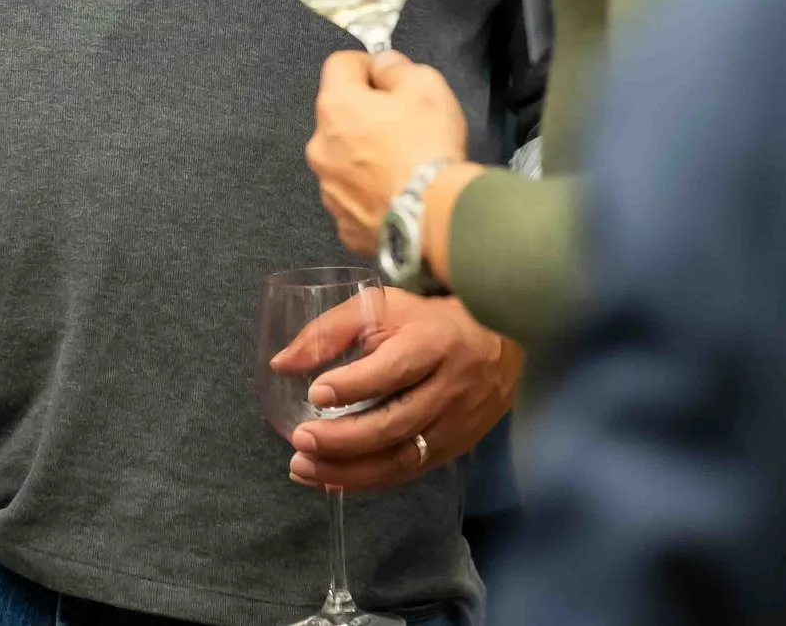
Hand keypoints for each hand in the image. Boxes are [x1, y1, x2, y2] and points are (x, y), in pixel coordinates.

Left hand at [274, 293, 520, 490]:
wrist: (503, 343)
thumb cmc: (431, 319)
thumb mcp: (384, 307)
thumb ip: (331, 330)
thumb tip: (282, 363)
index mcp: (435, 343)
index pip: (394, 370)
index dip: (354, 385)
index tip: (315, 392)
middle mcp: (450, 388)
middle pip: (395, 424)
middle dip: (342, 439)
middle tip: (300, 440)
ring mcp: (456, 424)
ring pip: (401, 458)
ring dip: (348, 470)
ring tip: (303, 468)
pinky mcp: (455, 448)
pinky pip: (409, 471)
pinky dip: (367, 479)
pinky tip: (332, 478)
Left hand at [306, 52, 467, 254]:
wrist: (435, 216)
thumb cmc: (428, 146)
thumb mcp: (424, 85)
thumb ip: (395, 67)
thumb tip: (381, 66)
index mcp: (336, 105)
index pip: (340, 64)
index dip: (367, 65)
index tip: (390, 79)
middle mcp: (320, 146)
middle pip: (338, 114)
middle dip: (365, 113)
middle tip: (403, 123)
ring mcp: (328, 188)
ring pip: (343, 157)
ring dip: (364, 154)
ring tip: (402, 163)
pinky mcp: (343, 222)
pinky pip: (353, 195)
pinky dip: (370, 191)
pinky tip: (397, 191)